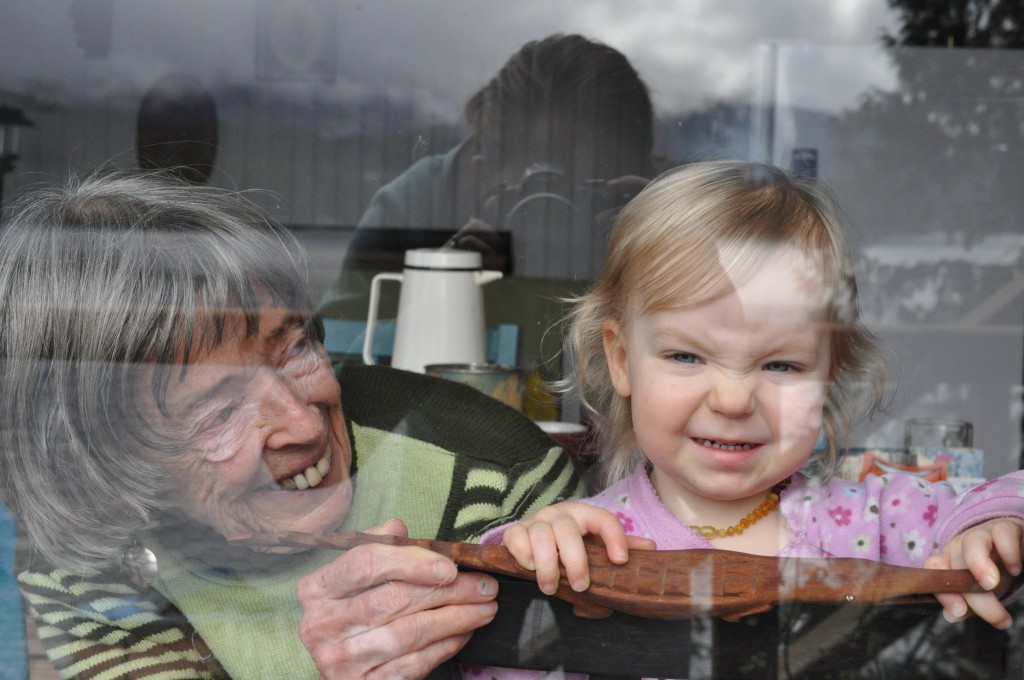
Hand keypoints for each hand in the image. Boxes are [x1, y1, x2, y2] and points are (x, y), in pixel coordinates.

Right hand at [297, 519, 498, 678]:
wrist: (343, 664)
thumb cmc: (355, 611)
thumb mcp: (357, 577)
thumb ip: (378, 548)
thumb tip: (398, 530)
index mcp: (318, 589)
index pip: (365, 564)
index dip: (411, 562)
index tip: (450, 566)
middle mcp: (322, 625)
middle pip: (393, 599)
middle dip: (448, 591)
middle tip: (485, 586)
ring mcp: (341, 659)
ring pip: (409, 632)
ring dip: (456, 619)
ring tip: (485, 608)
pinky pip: (414, 663)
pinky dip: (446, 646)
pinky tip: (464, 632)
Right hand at [502, 501, 655, 595]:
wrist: (535, 537)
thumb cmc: (572, 543)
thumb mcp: (596, 543)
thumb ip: (619, 545)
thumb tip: (652, 548)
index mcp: (585, 514)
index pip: (603, 519)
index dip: (615, 537)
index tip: (620, 561)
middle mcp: (560, 513)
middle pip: (568, 532)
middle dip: (575, 561)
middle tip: (581, 586)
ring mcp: (536, 520)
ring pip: (542, 536)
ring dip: (547, 565)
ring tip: (551, 587)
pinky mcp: (516, 530)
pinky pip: (516, 538)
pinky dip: (522, 554)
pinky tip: (529, 568)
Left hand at [924, 517, 1023, 628]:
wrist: (1015, 544)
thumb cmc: (993, 571)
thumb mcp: (978, 590)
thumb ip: (966, 603)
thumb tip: (952, 615)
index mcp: (949, 560)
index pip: (934, 570)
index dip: (943, 591)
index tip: (958, 613)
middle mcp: (961, 545)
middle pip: (957, 563)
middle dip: (973, 593)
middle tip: (994, 616)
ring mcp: (982, 534)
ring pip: (973, 543)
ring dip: (980, 565)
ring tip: (992, 585)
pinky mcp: (1005, 528)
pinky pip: (1002, 533)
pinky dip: (1009, 552)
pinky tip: (1015, 568)